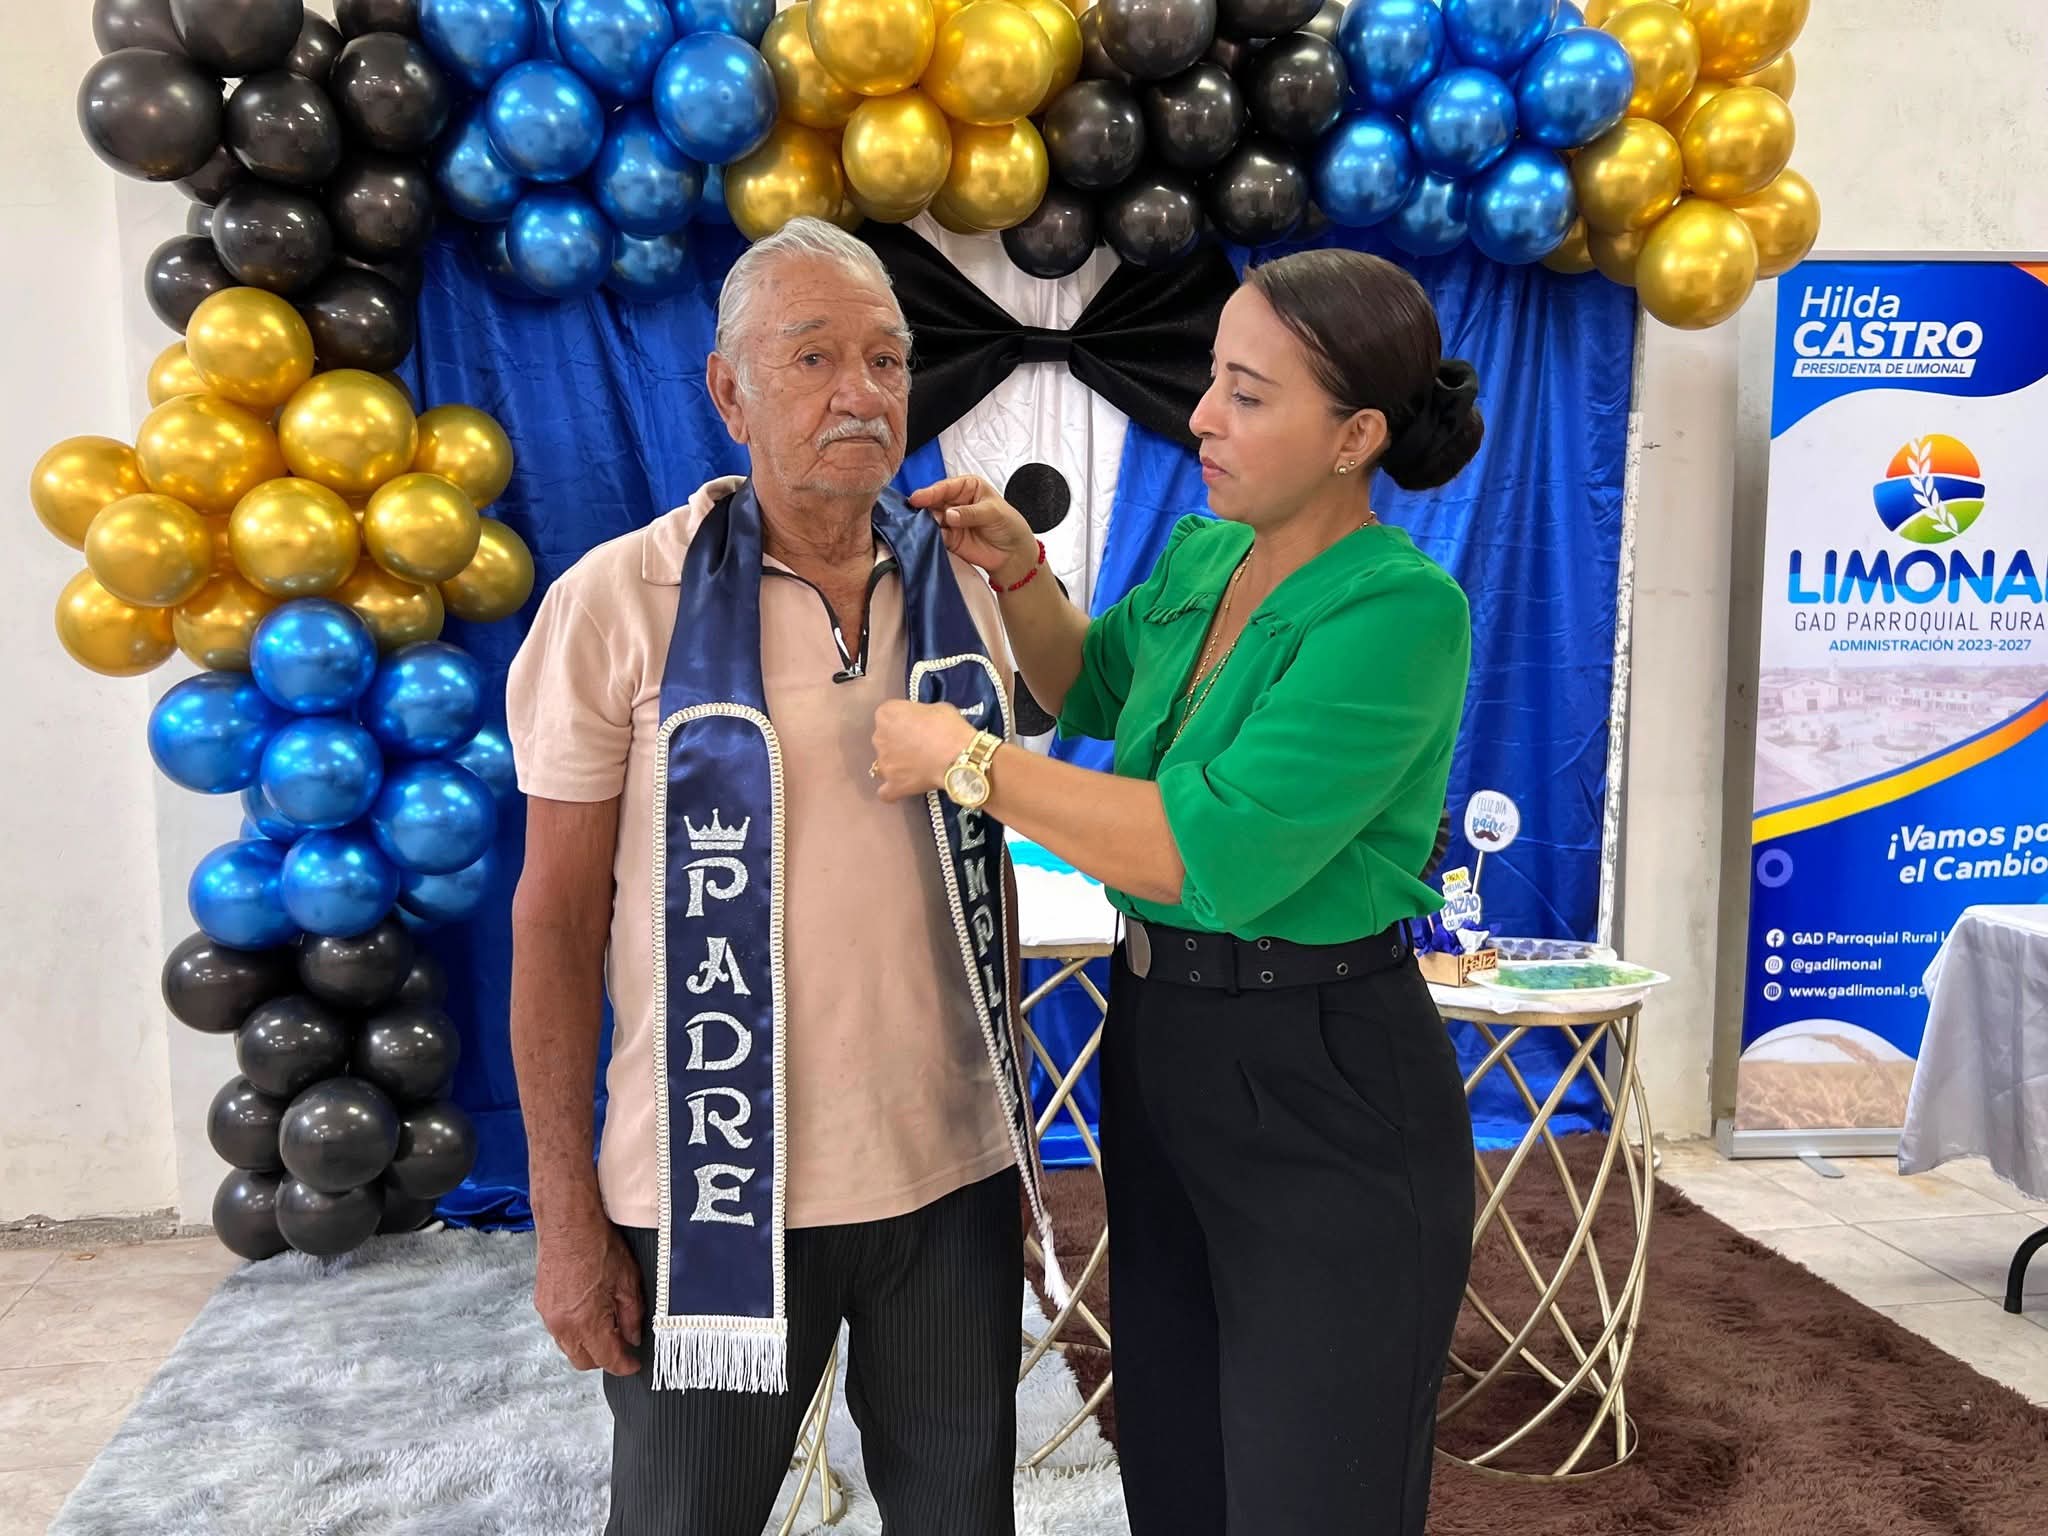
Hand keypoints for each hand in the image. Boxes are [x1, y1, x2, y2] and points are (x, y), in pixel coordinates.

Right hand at [534, 1214, 643, 1375]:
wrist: (567, 1223)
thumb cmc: (598, 1246)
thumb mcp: (627, 1282)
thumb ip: (631, 1316)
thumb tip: (632, 1338)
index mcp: (586, 1323)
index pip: (607, 1359)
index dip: (624, 1365)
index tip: (634, 1365)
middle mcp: (562, 1326)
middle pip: (584, 1361)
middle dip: (604, 1358)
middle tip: (623, 1345)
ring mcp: (549, 1316)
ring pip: (570, 1347)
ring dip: (588, 1344)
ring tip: (607, 1325)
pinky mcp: (542, 1304)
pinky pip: (559, 1330)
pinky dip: (575, 1330)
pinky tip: (589, 1313)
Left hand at [872, 699, 976, 802]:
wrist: (959, 756)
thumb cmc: (950, 727)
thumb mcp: (937, 709)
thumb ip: (921, 715)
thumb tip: (924, 722)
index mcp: (887, 714)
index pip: (888, 715)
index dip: (903, 720)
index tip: (917, 724)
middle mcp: (879, 738)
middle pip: (884, 739)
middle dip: (898, 742)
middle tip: (919, 745)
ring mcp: (884, 764)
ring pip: (885, 764)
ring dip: (896, 765)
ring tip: (917, 767)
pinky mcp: (893, 785)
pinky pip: (886, 792)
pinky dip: (893, 789)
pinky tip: (904, 786)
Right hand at [909, 475, 1038, 588]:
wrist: (1013, 554)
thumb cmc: (1009, 525)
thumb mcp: (993, 513)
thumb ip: (970, 513)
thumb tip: (949, 515)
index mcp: (967, 487)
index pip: (945, 487)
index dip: (931, 492)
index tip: (918, 498)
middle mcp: (955, 501)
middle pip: (933, 501)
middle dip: (924, 507)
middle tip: (915, 513)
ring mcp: (949, 520)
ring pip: (930, 518)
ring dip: (925, 523)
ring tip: (922, 526)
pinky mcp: (948, 538)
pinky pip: (934, 536)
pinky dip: (929, 537)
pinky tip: (927, 537)